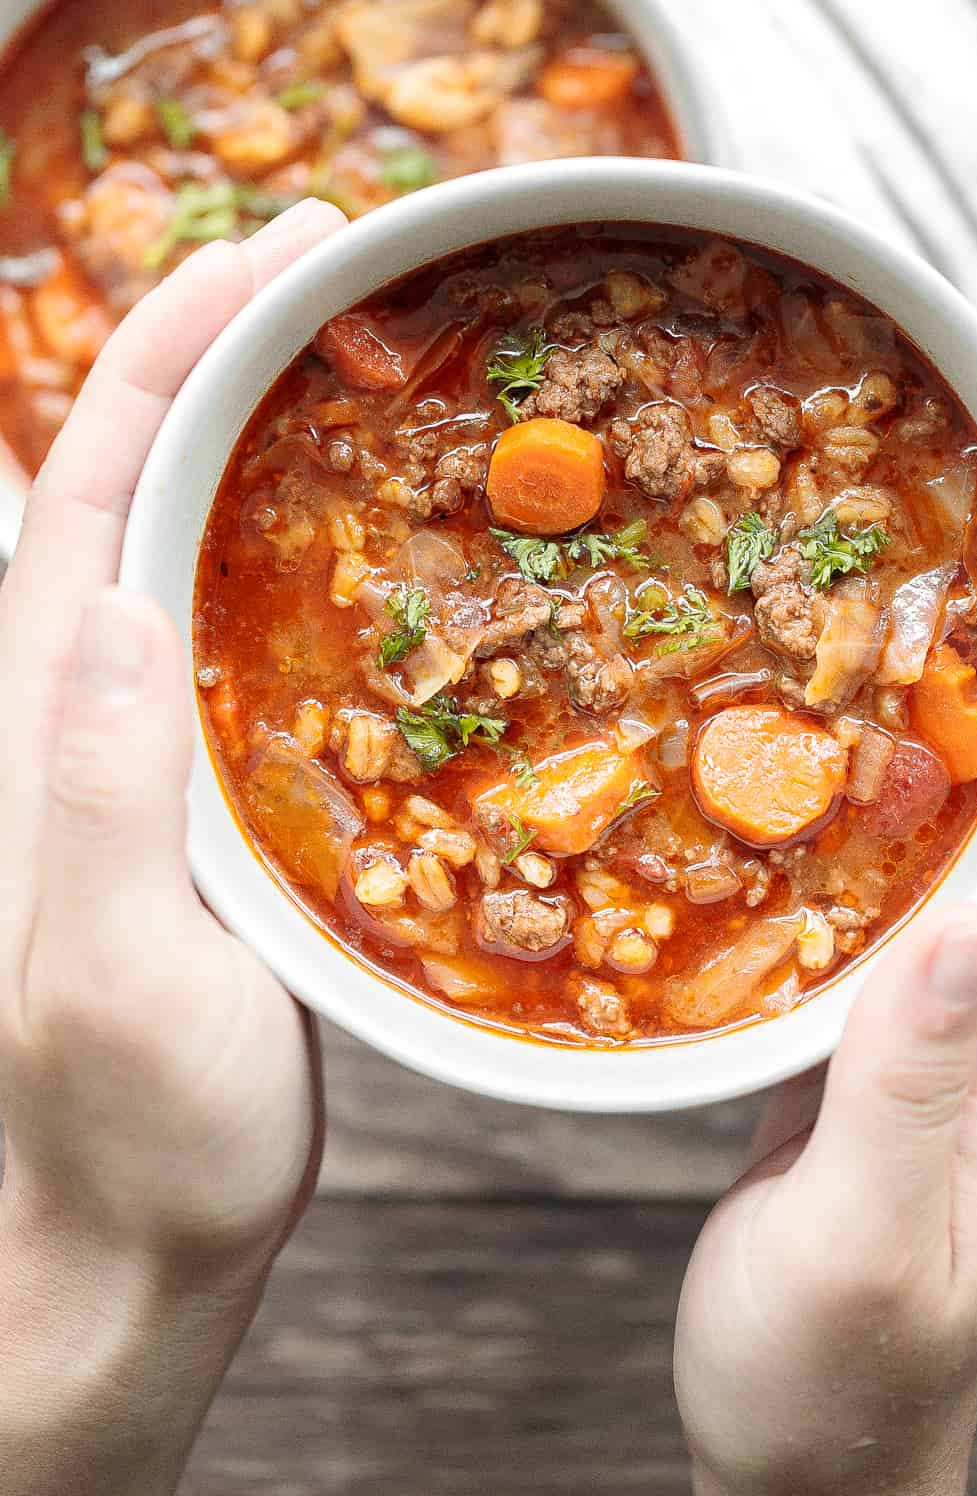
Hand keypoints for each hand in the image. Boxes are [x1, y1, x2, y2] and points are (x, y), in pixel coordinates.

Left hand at [0, 201, 344, 1495]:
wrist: (125, 1249)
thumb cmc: (119, 1142)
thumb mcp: (107, 982)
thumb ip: (96, 806)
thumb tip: (114, 617)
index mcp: (43, 724)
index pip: (87, 485)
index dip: (168, 357)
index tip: (270, 260)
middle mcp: (84, 710)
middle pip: (140, 480)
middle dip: (227, 355)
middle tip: (348, 270)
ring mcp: (151, 751)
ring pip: (200, 543)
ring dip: (272, 435)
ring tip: (381, 364)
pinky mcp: (215, 801)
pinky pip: (258, 635)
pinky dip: (316, 554)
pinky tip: (401, 547)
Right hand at [674, 436, 976, 1495]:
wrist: (814, 1458)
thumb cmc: (836, 1379)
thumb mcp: (863, 1247)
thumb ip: (909, 1089)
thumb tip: (974, 917)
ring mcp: (952, 992)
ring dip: (970, 664)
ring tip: (905, 553)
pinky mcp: (883, 1010)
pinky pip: (903, 846)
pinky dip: (877, 754)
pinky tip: (813, 714)